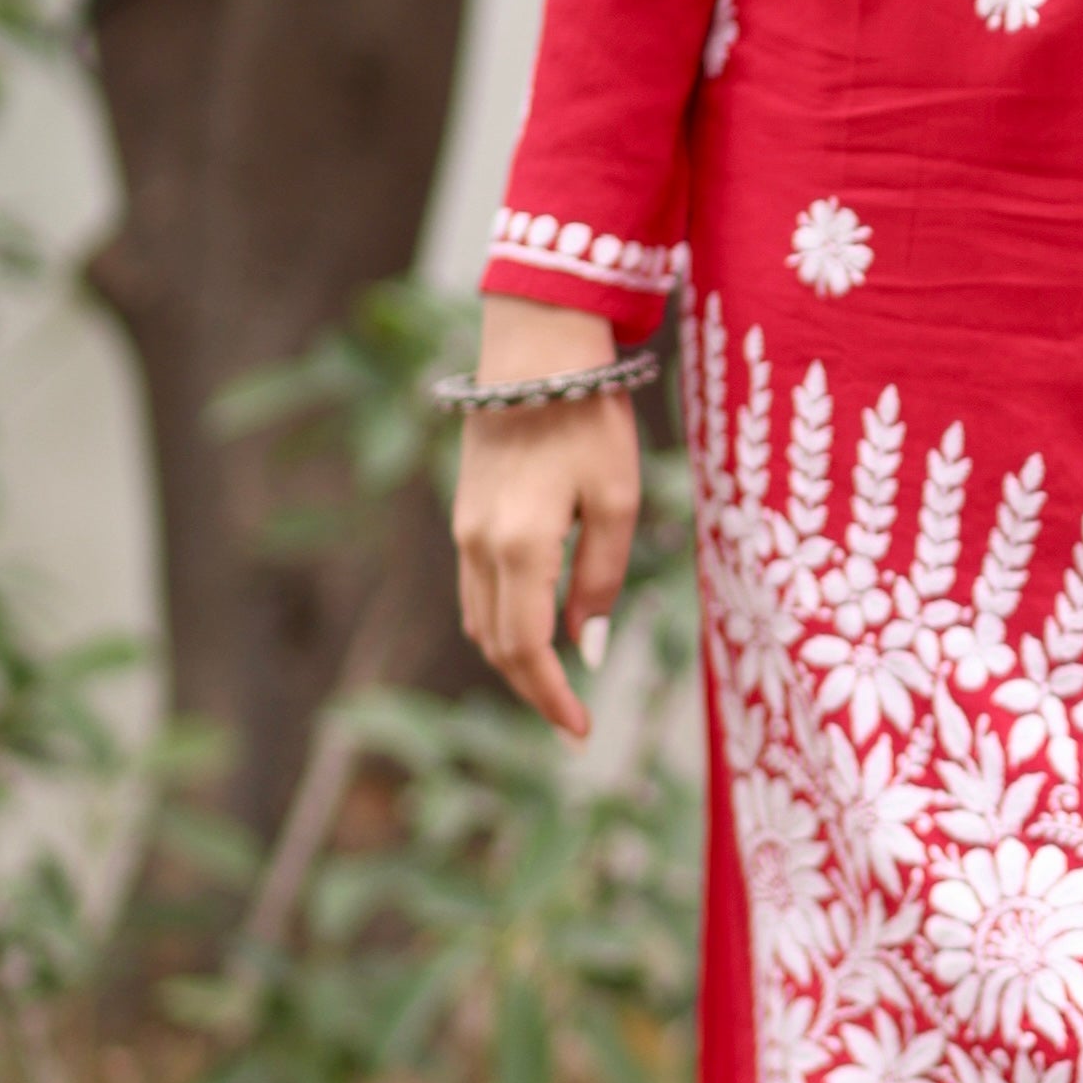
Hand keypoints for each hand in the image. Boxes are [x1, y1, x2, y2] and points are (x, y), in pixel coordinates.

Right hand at [453, 299, 644, 741]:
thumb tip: (586, 649)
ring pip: (479, 620)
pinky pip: (475, 588)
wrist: (534, 350)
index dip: (551, 698)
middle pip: (496, 644)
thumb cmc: (589, 419)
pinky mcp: (464, 512)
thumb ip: (602, 579)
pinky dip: (502, 622)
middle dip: (533, 690)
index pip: (526, 649)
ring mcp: (463, 529)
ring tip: (558, 684)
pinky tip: (537, 628)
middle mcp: (477, 545)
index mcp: (518, 547)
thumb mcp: (619, 499)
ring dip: (514, 659)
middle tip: (573, 723)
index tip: (580, 732)